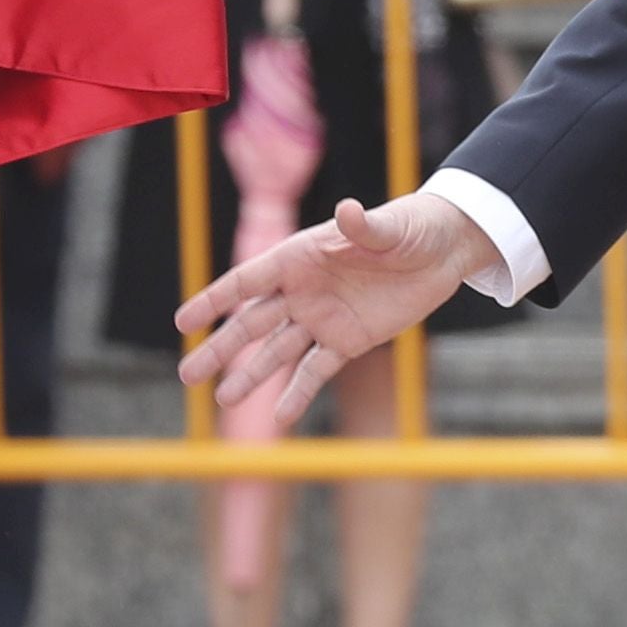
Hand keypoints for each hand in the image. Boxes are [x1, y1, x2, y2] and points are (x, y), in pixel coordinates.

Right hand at [181, 188, 489, 430]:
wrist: (442, 251)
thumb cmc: (410, 229)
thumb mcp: (388, 229)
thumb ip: (363, 227)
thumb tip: (346, 210)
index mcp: (300, 258)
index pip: (246, 282)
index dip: (214, 301)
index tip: (184, 322)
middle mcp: (302, 291)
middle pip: (251, 324)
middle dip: (220, 349)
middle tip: (187, 374)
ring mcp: (322, 318)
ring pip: (277, 352)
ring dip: (251, 376)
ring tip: (223, 399)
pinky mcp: (348, 341)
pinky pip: (317, 370)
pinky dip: (299, 392)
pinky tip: (281, 416)